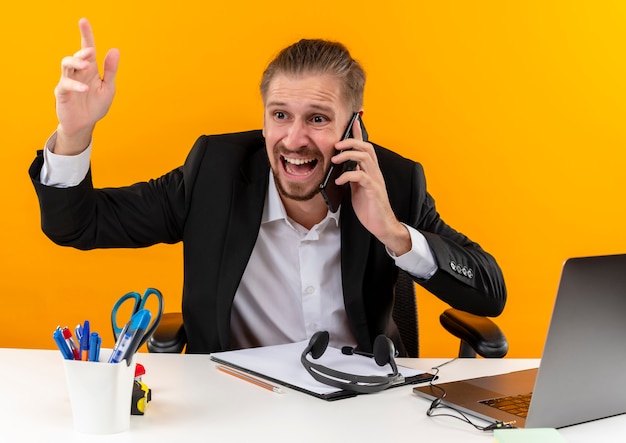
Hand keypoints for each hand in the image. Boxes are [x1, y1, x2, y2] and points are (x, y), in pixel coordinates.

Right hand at [53, 18, 119, 154]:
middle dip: (81, 51)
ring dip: (76, 62)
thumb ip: (110, 70)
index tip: (84, 21)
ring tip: (87, 65)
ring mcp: (69, 81)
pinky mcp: (62, 93)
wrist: (85, 124)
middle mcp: (78, 72)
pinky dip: (75, 85)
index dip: (86, 34)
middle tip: (90, 51)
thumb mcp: (108, 88)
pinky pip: (66, 85)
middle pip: (76, 55)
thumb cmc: (95, 105)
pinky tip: (85, 88)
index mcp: (90, 69)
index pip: (87, 48)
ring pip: (66, 64)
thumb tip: (115, 50)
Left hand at [334, 120, 411, 255]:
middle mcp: (375, 172)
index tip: (353, 120)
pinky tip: (339, 181)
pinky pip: (361, 176)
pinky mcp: (373, 191)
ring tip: (334, 160)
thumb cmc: (369, 207)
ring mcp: (375, 180)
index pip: (366, 147)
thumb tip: (342, 167)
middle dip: (350, 142)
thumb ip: (353, 176)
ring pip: (365, 158)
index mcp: (371, 170)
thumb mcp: (358, 188)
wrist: (381, 225)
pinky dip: (348, 176)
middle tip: (336, 145)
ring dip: (348, 155)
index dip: (359, 133)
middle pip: (366, 147)